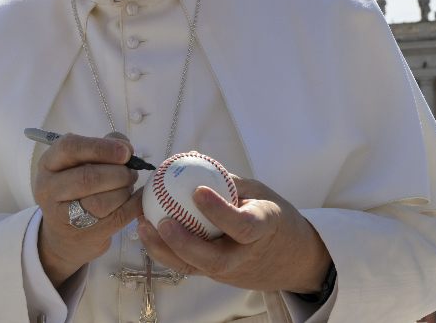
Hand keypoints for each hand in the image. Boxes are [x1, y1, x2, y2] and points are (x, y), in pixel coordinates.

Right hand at [33, 132, 142, 287]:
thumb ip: (104, 148)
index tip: (126, 152)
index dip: (101, 148)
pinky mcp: (85, 235)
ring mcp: (63, 216)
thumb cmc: (76, 189)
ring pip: (101, 202)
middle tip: (131, 172)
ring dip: (124, 190)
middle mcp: (49, 189)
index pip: (70, 148)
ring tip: (128, 186)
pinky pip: (117, 218)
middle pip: (87, 178)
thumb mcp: (80, 163)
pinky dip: (134, 205)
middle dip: (118, 173)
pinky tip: (139, 197)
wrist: (64, 234)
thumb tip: (126, 148)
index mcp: (48, 164)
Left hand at [137, 177, 329, 293]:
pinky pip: (189, 267)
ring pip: (194, 269)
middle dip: (183, 243)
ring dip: (165, 250)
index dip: (219, 211)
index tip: (198, 191)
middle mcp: (245, 256)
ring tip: (143, 227)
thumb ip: (227, 180)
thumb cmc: (273, 216)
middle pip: (213, 260)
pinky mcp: (217, 277)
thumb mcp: (260, 192)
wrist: (292, 259)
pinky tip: (148, 233)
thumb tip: (191, 157)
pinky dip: (166, 252)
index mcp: (264, 229)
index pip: (242, 226)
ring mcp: (230, 272)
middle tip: (161, 220)